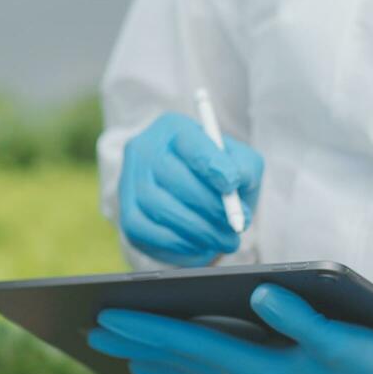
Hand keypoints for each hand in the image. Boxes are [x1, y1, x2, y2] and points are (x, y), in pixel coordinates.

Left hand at [87, 284, 372, 373]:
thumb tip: (263, 293)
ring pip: (204, 373)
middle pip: (189, 362)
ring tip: (123, 355)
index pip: (195, 346)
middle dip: (140, 344)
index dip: (149, 330)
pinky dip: (197, 368)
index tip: (108, 318)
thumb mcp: (350, 344)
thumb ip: (304, 320)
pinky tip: (187, 364)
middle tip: (92, 331)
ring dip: (163, 361)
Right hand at [118, 113, 262, 266]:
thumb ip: (244, 167)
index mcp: (173, 128)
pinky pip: (149, 231)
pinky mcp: (128, 215)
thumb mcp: (239, 164)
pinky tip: (201, 244)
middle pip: (171, 176)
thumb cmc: (219, 177)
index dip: (210, 163)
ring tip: (226, 240)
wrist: (193, 204)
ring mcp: (130, 182)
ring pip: (160, 207)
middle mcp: (145, 149)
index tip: (232, 185)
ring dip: (199, 229)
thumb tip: (237, 180)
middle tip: (237, 224)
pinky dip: (180, 242)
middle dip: (208, 204)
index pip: (189, 142)